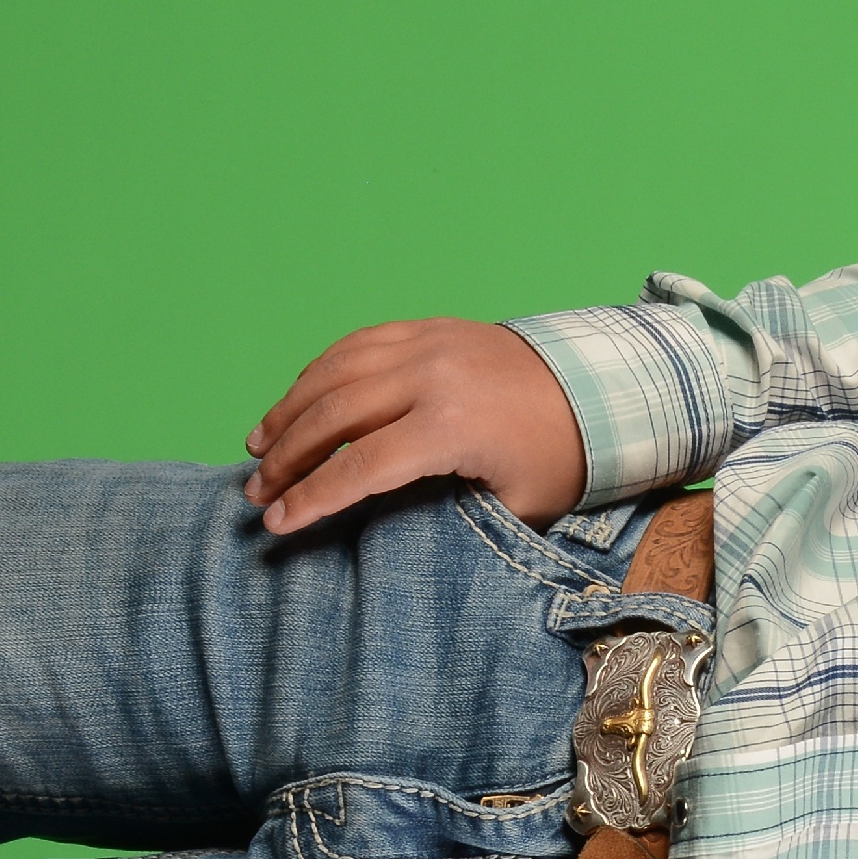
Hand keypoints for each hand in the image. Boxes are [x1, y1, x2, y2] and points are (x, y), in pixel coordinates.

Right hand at [241, 317, 586, 533]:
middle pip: (334, 416)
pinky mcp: (429, 326)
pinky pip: (356, 344)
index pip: (361, 466)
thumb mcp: (512, 507)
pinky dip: (319, 372)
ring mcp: (428, 343)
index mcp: (454, 426)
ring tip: (259, 447)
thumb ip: (447, 515)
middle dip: (288, 457)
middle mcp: (432, 376)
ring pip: (334, 372)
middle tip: (257, 491)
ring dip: (290, 410)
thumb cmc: (560, 459)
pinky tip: (298, 401)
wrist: (600, 388)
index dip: (313, 497)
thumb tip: (380, 531)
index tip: (277, 522)